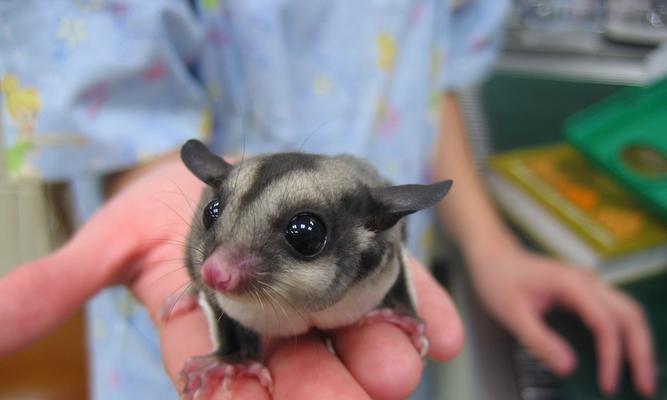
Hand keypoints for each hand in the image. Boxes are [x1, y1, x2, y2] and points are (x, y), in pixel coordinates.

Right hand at [0, 155, 462, 399]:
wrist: (221, 170)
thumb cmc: (166, 205)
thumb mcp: (111, 238)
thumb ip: (61, 283)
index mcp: (214, 331)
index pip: (226, 380)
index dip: (244, 396)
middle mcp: (272, 324)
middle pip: (298, 368)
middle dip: (324, 386)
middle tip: (356, 396)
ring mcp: (320, 294)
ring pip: (349, 336)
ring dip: (376, 353)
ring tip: (398, 367)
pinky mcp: (359, 263)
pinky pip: (394, 294)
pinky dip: (423, 313)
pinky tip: (442, 333)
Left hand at [468, 241, 656, 397]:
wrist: (492, 256)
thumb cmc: (498, 278)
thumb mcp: (512, 314)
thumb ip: (539, 340)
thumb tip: (568, 366)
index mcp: (569, 283)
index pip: (604, 321)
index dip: (610, 355)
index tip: (606, 382)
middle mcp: (586, 281)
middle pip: (629, 314)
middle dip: (640, 351)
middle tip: (643, 385)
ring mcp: (588, 284)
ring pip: (627, 311)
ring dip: (637, 343)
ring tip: (640, 375)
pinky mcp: (585, 292)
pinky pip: (615, 312)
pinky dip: (625, 334)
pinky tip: (624, 355)